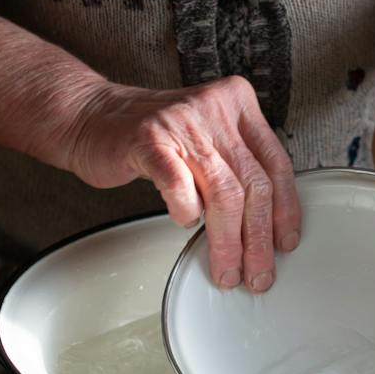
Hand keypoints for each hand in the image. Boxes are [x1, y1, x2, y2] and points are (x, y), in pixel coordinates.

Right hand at [66, 76, 301, 292]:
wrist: (89, 117)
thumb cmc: (150, 135)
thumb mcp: (205, 137)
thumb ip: (235, 166)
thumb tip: (265, 225)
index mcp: (237, 102)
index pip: (276, 162)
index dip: (285, 209)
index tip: (285, 241)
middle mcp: (214, 107)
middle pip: (253, 183)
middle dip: (257, 238)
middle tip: (256, 271)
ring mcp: (181, 122)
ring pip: (223, 192)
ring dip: (227, 241)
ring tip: (226, 268)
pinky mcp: (149, 140)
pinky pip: (179, 186)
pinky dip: (186, 213)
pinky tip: (186, 224)